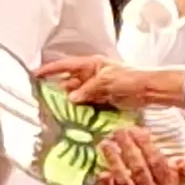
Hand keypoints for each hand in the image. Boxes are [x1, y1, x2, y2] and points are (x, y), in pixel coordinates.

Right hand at [47, 55, 184, 110]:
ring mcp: (96, 89)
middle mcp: (91, 75)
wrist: (149, 90)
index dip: (49, 70)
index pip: (65, 65)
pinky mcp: (103, 101)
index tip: (34, 75)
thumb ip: (87, 90)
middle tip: (42, 102)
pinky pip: (86, 106)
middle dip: (56, 91)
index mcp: (91, 64)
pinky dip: (79, 112)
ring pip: (76, 96)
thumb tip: (70, 98)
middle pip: (68, 83)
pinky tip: (71, 120)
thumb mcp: (105, 81)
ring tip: (53, 114)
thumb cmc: (129, 79)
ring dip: (67, 104)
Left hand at [95, 123, 184, 184]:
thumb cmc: (164, 183)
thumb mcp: (180, 176)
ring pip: (123, 180)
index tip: (138, 130)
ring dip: (114, 161)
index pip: (157, 163)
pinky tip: (100, 172)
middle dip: (128, 148)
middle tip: (119, 131)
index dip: (147, 146)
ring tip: (105, 144)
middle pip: (139, 169)